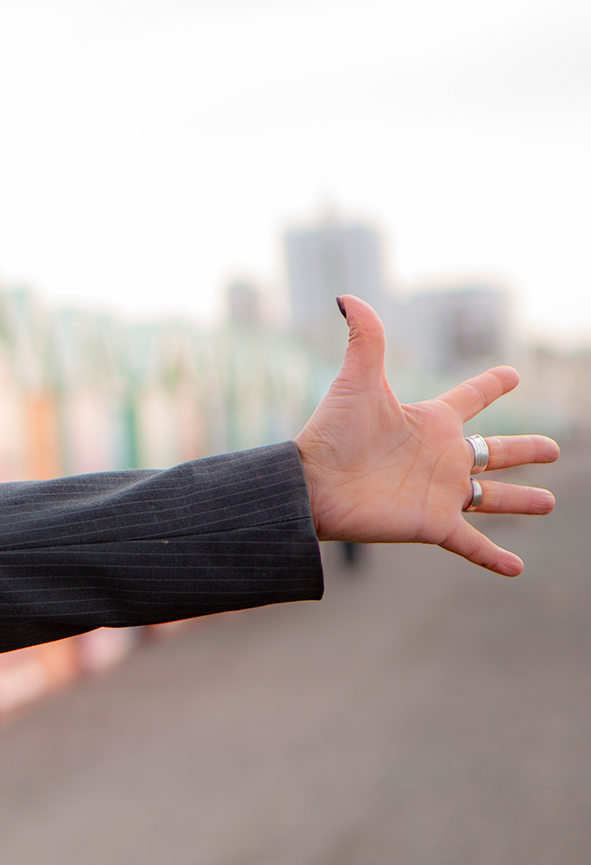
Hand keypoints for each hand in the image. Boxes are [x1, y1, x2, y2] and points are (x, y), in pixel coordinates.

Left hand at [296, 295, 558, 575]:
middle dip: (525, 450)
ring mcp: (440, 492)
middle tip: (554, 449)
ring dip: (521, 501)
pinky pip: (471, 544)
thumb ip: (366, 338)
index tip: (513, 376)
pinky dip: (493, 557)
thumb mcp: (356, 381)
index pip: (470, 398)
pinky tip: (516, 569)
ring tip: (548, 502)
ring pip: (492, 498)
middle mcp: (440, 457)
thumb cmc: (331, 434)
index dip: (491, 386)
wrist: (310, 486)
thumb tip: (346, 295)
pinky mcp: (432, 524)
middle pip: (494, 452)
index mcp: (429, 421)